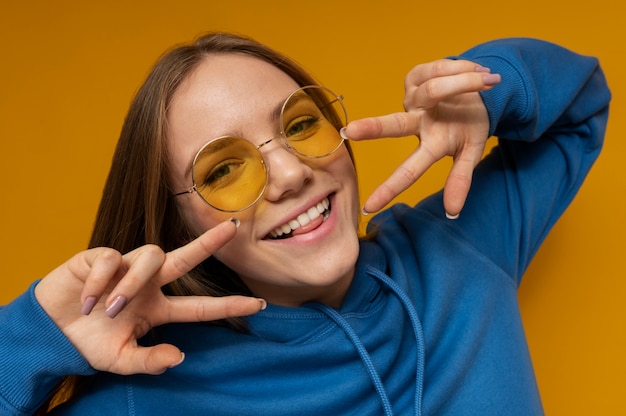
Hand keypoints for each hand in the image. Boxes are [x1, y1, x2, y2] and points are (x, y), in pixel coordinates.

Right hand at [34, 219, 264, 374]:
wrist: (49, 332)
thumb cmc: (88, 343)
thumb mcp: (120, 360)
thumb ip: (149, 360)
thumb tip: (180, 357)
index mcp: (158, 308)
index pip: (200, 306)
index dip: (229, 305)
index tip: (260, 304)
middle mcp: (148, 283)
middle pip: (185, 257)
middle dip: (209, 243)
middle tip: (233, 229)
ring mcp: (126, 267)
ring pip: (149, 256)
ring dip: (131, 285)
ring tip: (109, 310)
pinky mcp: (100, 256)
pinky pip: (110, 259)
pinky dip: (100, 282)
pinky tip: (88, 300)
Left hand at [344, 59, 499, 216]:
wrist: (483, 92)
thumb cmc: (471, 126)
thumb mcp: (471, 152)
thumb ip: (460, 179)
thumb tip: (453, 214)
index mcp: (430, 145)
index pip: (408, 171)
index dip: (390, 189)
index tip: (368, 209)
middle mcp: (416, 122)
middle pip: (395, 126)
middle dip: (374, 128)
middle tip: (351, 131)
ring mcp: (413, 98)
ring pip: (434, 89)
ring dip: (465, 84)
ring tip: (490, 82)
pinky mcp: (416, 75)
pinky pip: (441, 69)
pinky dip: (464, 71)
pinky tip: (479, 73)